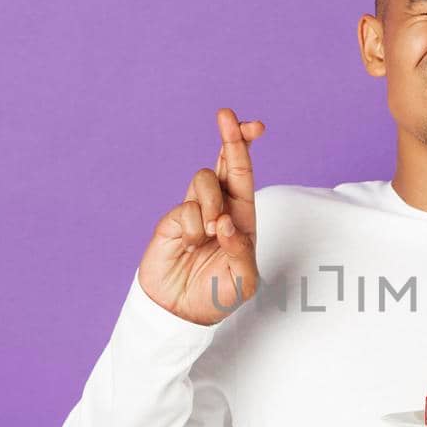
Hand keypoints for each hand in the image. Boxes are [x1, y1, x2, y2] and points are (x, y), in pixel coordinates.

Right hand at [137, 108, 264, 325]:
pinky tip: (189, 246)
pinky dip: (192, 228)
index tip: (254, 125)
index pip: (244, 176)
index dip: (246, 147)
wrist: (180, 312)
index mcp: (242, 218)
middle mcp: (219, 209)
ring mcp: (194, 212)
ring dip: (212, 203)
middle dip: (230, 138)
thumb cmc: (218, 296)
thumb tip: (224, 223)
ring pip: (204, 181)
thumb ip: (240, 251)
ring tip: (209, 233)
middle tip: (227, 115)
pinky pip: (185, 209)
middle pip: (224, 163)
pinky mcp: (172, 221)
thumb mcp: (244, 281)